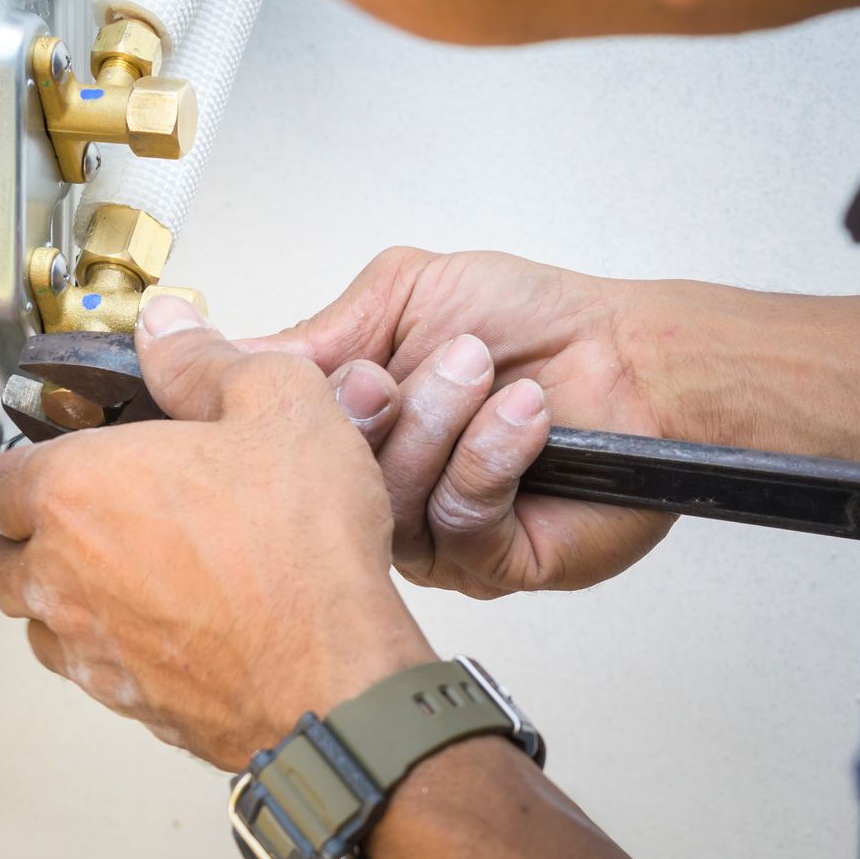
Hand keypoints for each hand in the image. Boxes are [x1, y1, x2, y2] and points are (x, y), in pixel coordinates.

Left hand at [0, 295, 436, 770]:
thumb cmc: (300, 554)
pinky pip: (93, 673)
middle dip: (37, 534)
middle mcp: (62, 574)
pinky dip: (112, 650)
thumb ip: (204, 360)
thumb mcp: (276, 405)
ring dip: (66, 597)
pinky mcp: (127, 702)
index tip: (67, 458)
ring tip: (129, 572)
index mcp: (75, 490)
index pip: (1, 476)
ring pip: (40, 622)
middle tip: (95, 514)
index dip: (34, 462)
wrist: (335, 672)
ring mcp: (89, 647)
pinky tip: (168, 626)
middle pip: (5, 555)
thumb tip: (170, 330)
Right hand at [241, 248, 673, 597]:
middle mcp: (381, 490)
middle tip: (396, 372)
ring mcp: (431, 535)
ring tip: (480, 370)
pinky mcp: (491, 563)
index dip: (274, 409)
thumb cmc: (534, 322)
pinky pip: (457, 523)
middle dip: (363, 413)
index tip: (294, 373)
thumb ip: (320, 331)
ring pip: (388, 501)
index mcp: (352, 430)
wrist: (635, 357)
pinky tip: (522, 417)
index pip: (273, 442)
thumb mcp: (406, 295)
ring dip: (439, 422)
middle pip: (317, 479)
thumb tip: (223, 350)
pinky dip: (489, 457)